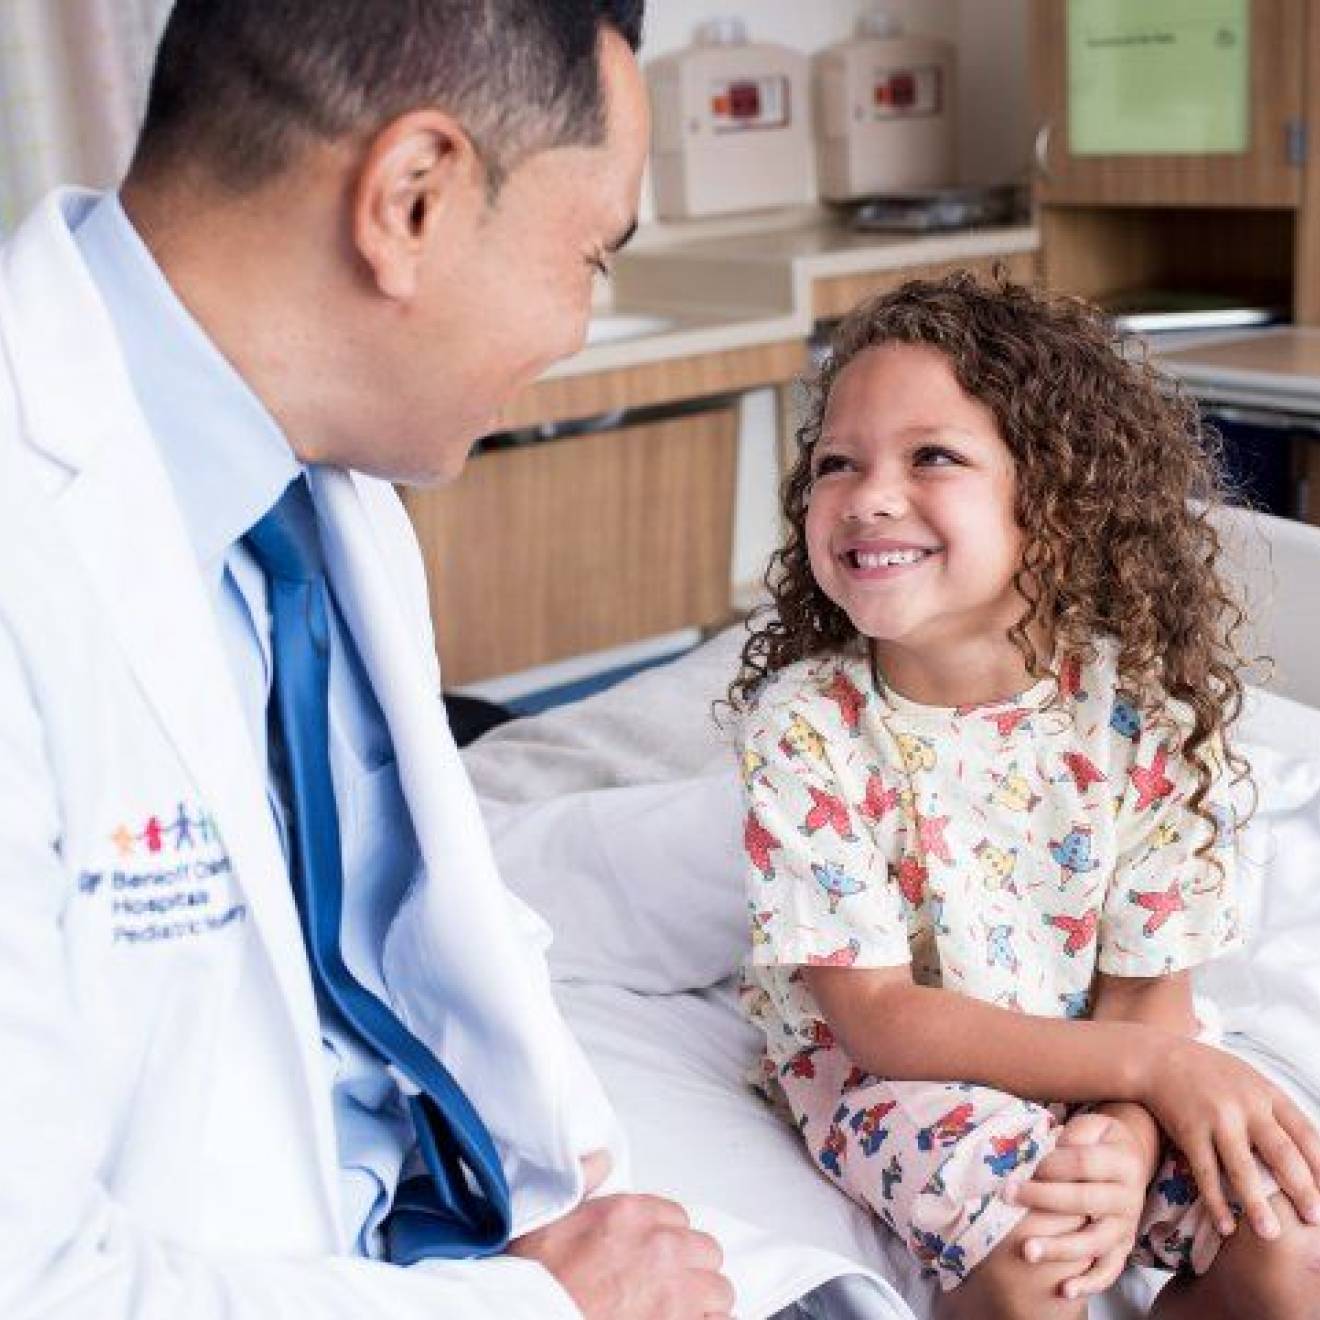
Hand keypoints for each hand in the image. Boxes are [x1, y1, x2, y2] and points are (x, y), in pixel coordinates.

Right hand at [508, 1152, 733, 1318]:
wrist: (530, 1316)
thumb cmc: (535, 1281)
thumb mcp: (547, 1219)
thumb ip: (581, 1183)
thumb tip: (598, 1159)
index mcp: (630, 1214)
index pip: (676, 1216)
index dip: (665, 1237)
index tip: (653, 1254)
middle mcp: (660, 1248)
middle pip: (704, 1250)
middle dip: (689, 1267)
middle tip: (668, 1285)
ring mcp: (676, 1293)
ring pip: (718, 1290)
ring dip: (702, 1301)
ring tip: (681, 1312)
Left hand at [1005, 1111, 1147, 1299]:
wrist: (1130, 1157)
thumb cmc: (1099, 1140)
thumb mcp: (1092, 1126)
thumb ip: (1070, 1135)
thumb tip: (1040, 1148)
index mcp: (1121, 1161)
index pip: (1082, 1163)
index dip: (1050, 1164)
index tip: (1020, 1166)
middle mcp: (1128, 1196)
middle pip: (1085, 1201)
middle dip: (1044, 1200)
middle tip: (1008, 1198)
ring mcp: (1126, 1226)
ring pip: (1095, 1241)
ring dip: (1060, 1248)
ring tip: (1028, 1251)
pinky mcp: (1123, 1248)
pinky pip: (1109, 1270)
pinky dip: (1089, 1283)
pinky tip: (1064, 1291)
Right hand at [1142, 1036, 1319, 1239]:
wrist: (1156, 1056)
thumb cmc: (1208, 1072)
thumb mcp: (1249, 1079)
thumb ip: (1275, 1110)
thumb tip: (1310, 1150)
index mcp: (1267, 1093)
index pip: (1306, 1134)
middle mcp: (1245, 1105)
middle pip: (1282, 1153)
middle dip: (1302, 1190)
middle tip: (1314, 1219)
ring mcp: (1216, 1118)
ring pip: (1242, 1168)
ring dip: (1258, 1204)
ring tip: (1271, 1234)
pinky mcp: (1188, 1130)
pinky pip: (1205, 1172)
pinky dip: (1216, 1201)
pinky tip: (1225, 1225)